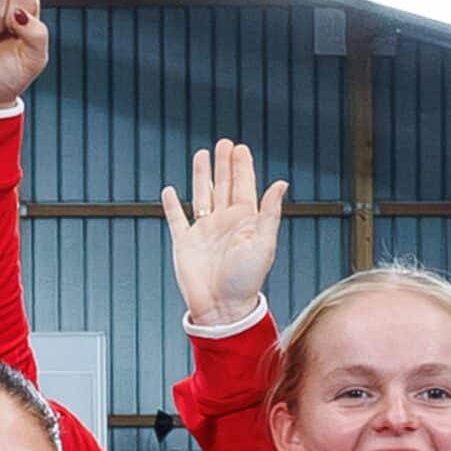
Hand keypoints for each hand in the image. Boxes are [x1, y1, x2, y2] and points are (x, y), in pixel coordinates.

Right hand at [160, 141, 285, 328]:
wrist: (221, 307)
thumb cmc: (246, 280)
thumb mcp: (264, 243)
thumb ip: (269, 212)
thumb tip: (280, 183)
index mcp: (245, 220)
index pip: (244, 186)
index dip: (242, 166)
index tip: (240, 148)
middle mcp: (224, 222)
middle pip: (223, 185)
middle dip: (224, 164)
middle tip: (224, 143)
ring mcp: (204, 231)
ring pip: (202, 195)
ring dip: (202, 175)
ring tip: (202, 155)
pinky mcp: (184, 243)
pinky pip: (177, 219)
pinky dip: (172, 205)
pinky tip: (170, 191)